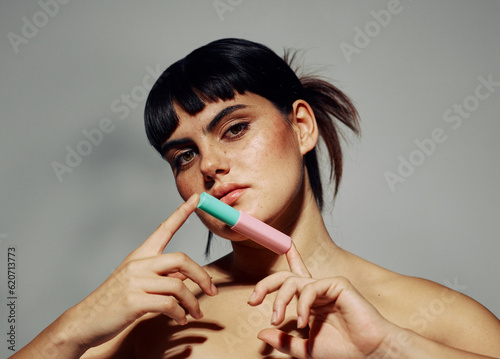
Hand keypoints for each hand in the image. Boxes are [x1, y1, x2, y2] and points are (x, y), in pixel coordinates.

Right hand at [66, 194, 217, 349]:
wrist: (85, 321)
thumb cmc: (114, 302)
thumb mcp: (137, 283)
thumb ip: (161, 276)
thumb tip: (186, 277)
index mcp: (139, 255)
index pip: (164, 229)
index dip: (182, 213)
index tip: (196, 198)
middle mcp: (138, 264)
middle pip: (181, 259)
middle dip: (202, 275)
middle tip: (212, 291)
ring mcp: (135, 281)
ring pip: (178, 286)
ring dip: (192, 303)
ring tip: (195, 314)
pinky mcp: (134, 300)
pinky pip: (169, 304)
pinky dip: (179, 313)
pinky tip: (180, 319)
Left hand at [249, 246, 395, 357]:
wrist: (369, 355)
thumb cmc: (344, 351)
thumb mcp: (306, 349)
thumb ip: (284, 341)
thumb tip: (261, 333)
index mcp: (311, 303)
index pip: (295, 277)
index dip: (291, 258)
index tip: (284, 246)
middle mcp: (317, 292)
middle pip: (286, 277)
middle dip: (266, 285)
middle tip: (253, 300)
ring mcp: (327, 287)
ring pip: (293, 282)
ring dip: (280, 301)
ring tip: (277, 319)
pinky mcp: (337, 285)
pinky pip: (309, 288)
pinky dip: (301, 305)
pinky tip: (303, 322)